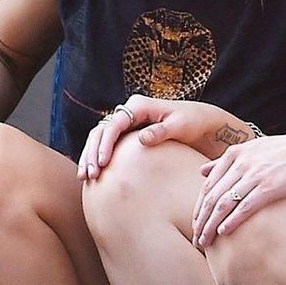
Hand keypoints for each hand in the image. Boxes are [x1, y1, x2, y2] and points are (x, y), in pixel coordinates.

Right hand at [77, 96, 244, 180]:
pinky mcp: (127, 134)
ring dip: (90, 157)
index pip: (114, 125)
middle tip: (89, 175)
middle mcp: (128, 111)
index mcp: (139, 106)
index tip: (102, 163)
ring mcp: (126, 122)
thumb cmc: (193, 123)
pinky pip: (106, 145)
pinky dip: (97, 158)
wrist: (200, 123)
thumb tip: (142, 139)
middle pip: (101, 131)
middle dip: (91, 153)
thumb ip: (161, 132)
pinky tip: (92, 177)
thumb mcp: (181, 126)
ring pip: (99, 138)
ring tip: (85, 178)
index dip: (105, 144)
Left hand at [192, 129, 285, 247]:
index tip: (195, 224)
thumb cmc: (285, 151)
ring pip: (224, 204)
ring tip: (204, 241)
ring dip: (211, 225)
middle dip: (200, 221)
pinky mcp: (269, 187)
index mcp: (234, 154)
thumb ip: (226, 161)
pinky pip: (245, 206)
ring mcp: (254, 175)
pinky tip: (223, 233)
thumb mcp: (252, 149)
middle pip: (212, 197)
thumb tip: (202, 171)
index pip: (208, 186)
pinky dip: (231, 220)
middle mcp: (240, 163)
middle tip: (195, 239)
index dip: (198, 207)